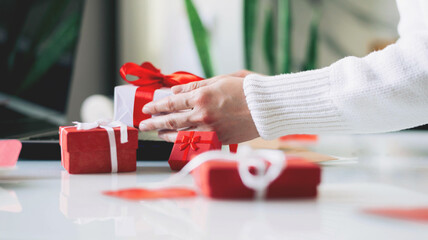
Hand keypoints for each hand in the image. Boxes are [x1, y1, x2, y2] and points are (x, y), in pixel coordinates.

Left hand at [139, 70, 258, 143]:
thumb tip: (175, 91)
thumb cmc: (247, 89)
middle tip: (143, 124)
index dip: (157, 105)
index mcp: (201, 96)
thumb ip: (196, 85)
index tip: (147, 108)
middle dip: (154, 122)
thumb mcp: (220, 79)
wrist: (268, 107)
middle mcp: (202, 113)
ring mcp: (209, 128)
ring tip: (157, 133)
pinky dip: (183, 141)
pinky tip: (177, 141)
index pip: (171, 102)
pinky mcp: (218, 139)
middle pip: (171, 120)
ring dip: (166, 133)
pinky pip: (196, 142)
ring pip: (181, 133)